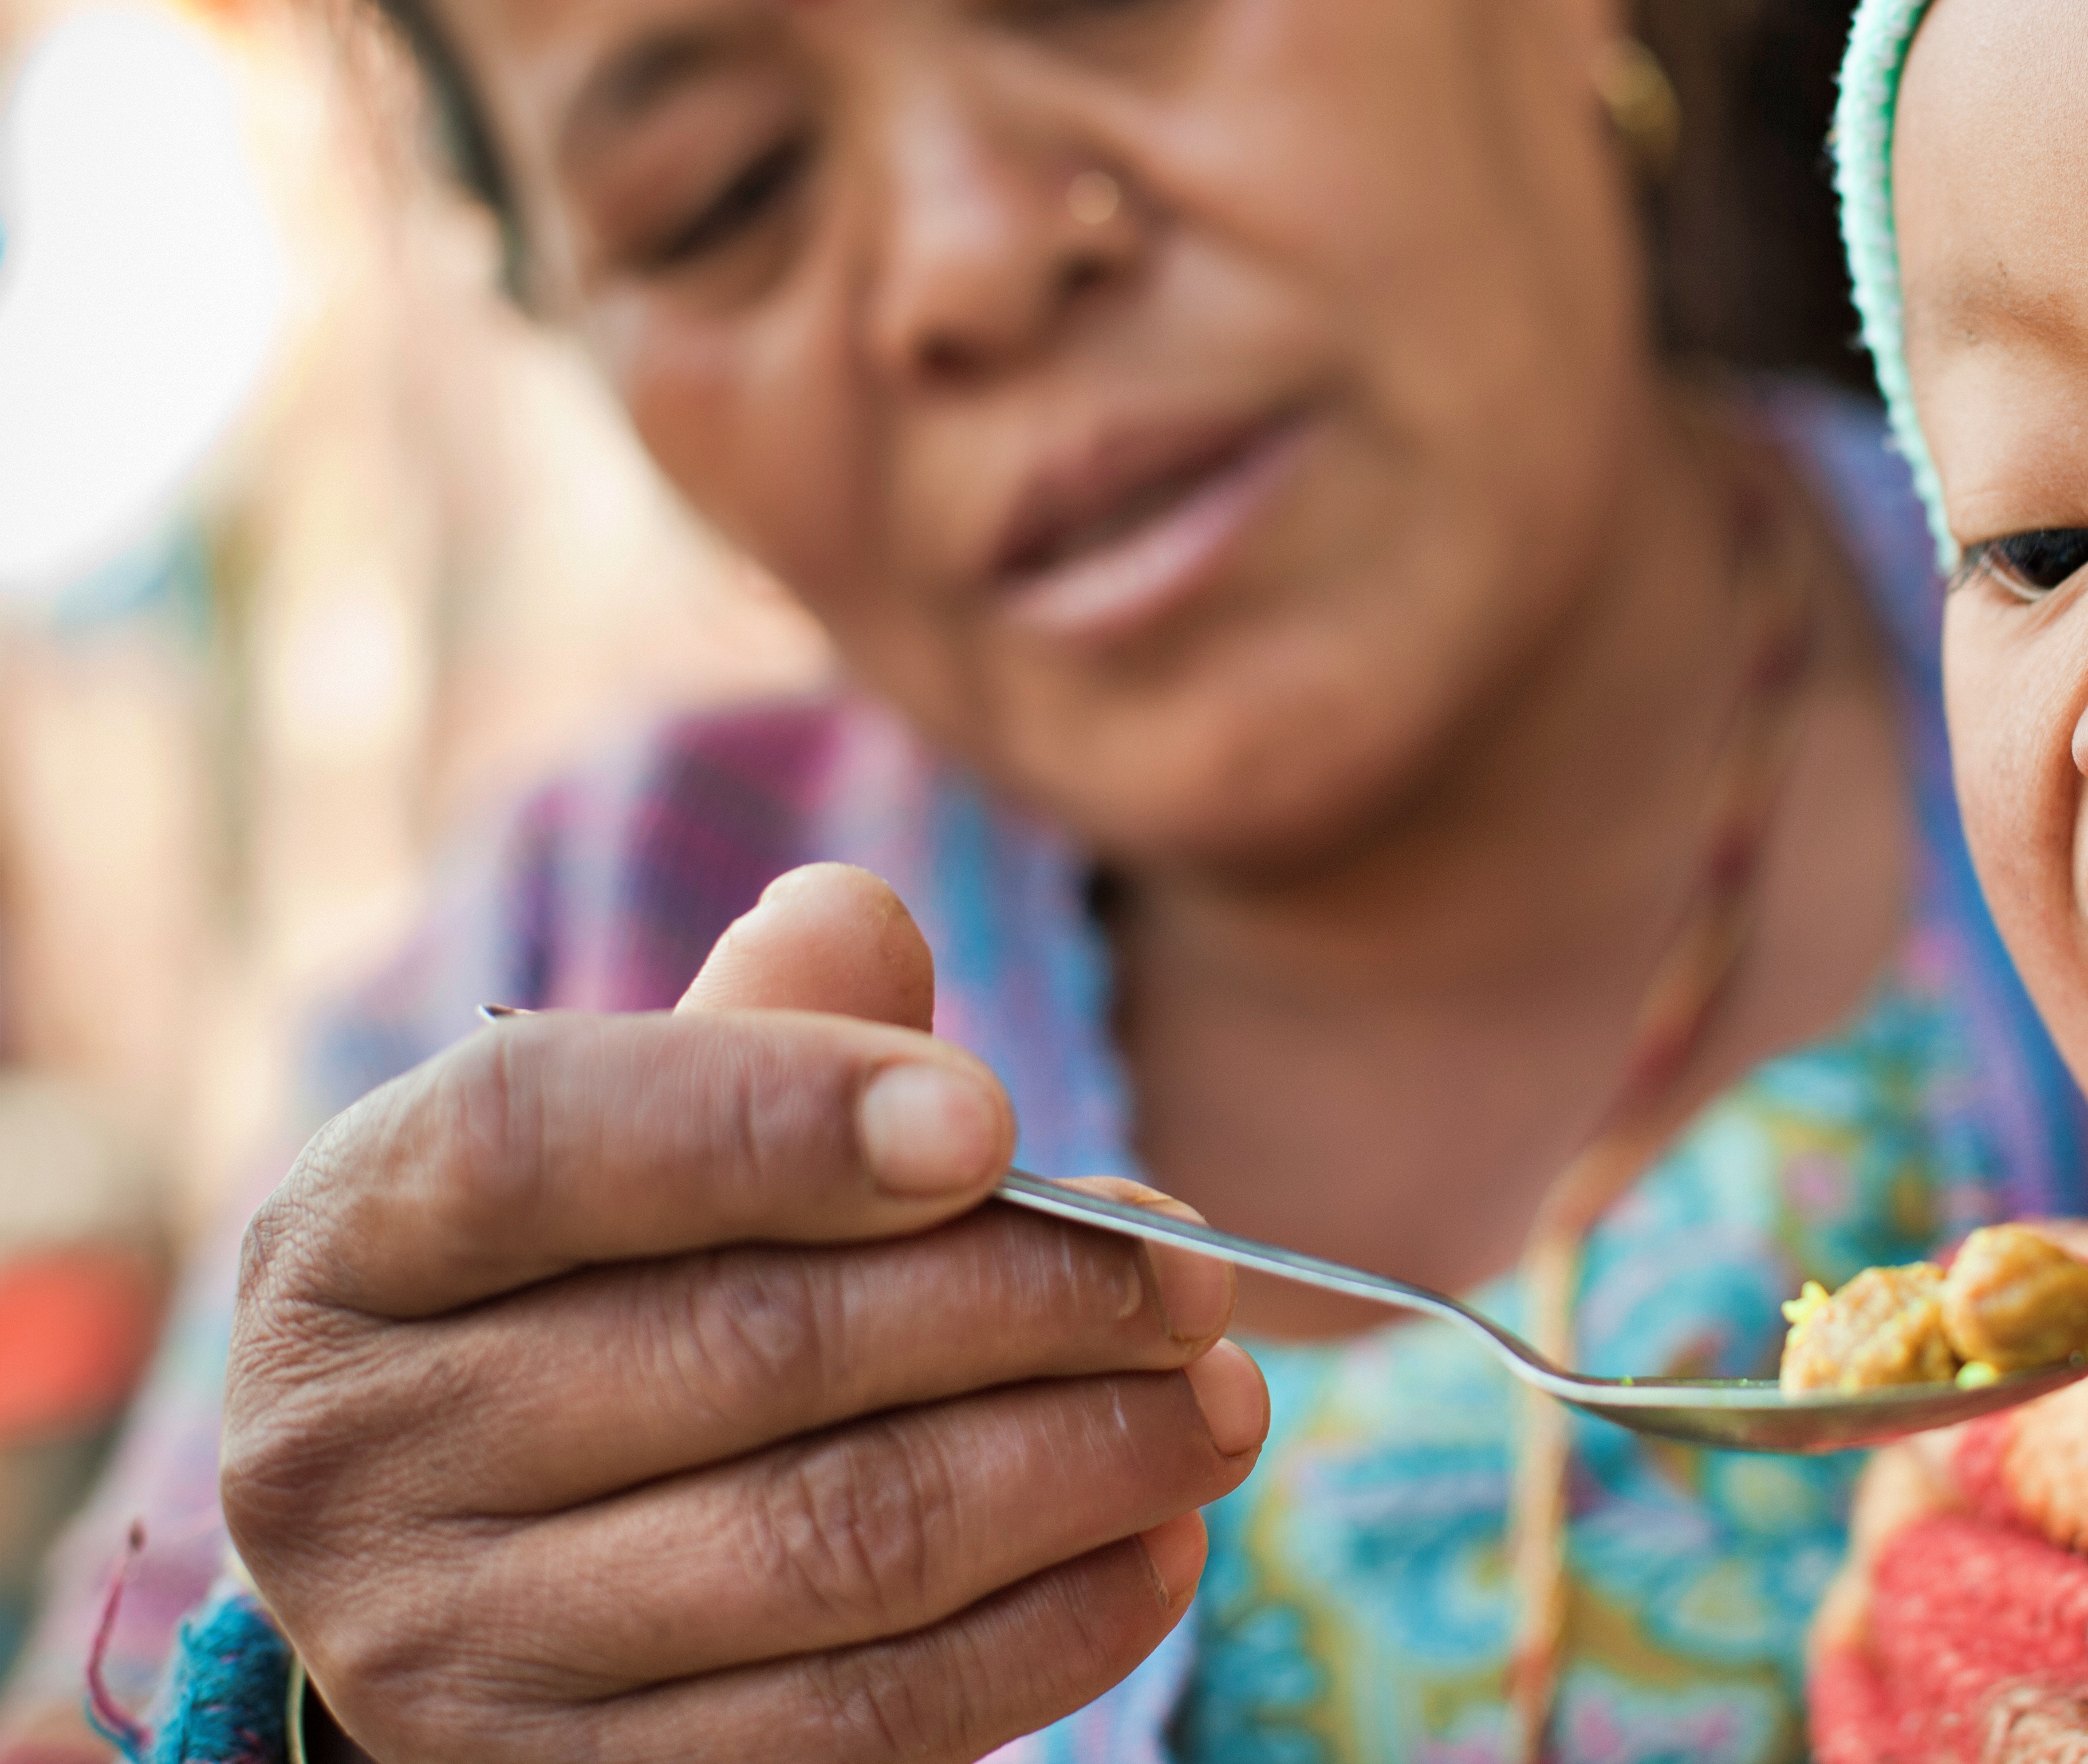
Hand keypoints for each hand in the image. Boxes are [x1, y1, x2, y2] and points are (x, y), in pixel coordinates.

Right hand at [224, 865, 1266, 1762]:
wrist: (455, 1573)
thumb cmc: (583, 1299)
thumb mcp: (613, 1151)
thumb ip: (746, 1034)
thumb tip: (856, 922)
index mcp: (351, 1240)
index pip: (547, 1138)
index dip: (781, 1112)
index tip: (997, 1123)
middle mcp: (351, 1455)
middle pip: (747, 1346)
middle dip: (1025, 1300)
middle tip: (1194, 1279)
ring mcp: (444, 1654)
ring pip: (832, 1540)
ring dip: (1075, 1466)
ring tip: (1218, 1405)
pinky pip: (855, 1721)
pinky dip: (1044, 1630)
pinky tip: (1157, 1549)